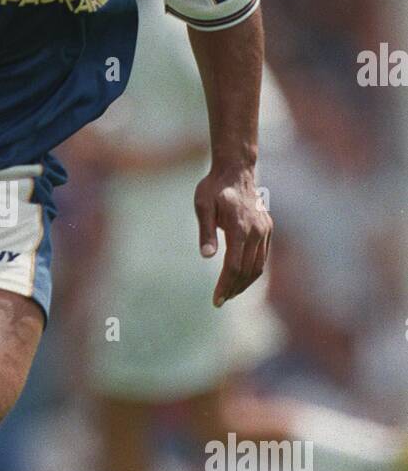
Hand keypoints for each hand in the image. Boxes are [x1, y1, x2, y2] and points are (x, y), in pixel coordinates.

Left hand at [194, 167, 271, 306]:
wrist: (236, 169)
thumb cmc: (214, 187)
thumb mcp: (203, 205)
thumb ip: (206, 231)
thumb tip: (206, 256)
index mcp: (240, 227)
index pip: (234, 266)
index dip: (225, 285)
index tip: (216, 300)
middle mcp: (256, 231)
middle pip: (247, 270)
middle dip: (234, 288)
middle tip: (220, 300)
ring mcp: (265, 230)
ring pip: (258, 266)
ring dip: (244, 283)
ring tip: (229, 293)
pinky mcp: (267, 228)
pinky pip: (262, 257)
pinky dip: (252, 271)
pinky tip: (240, 277)